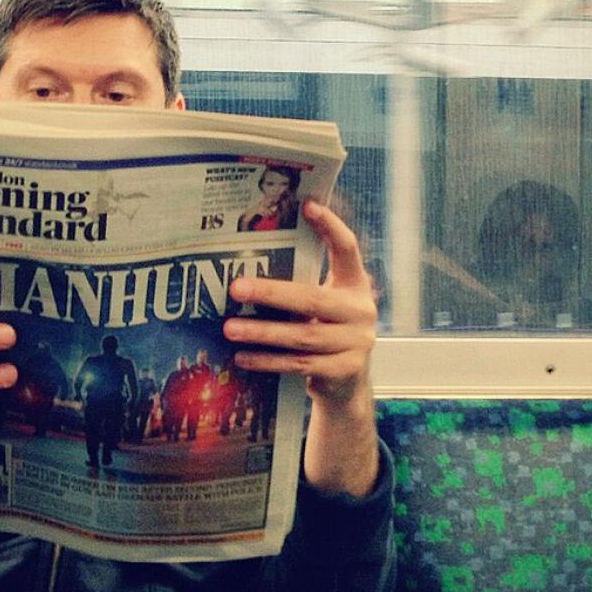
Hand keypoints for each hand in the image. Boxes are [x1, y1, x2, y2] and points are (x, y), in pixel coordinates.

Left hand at [224, 200, 377, 495]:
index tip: (307, 205)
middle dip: (271, 292)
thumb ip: (303, 286)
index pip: (347, 249)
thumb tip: (250, 264)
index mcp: (356, 286)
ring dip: (262, 332)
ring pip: (302, 335)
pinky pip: (298, 364)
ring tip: (230, 328)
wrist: (347, 386)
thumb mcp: (324, 306)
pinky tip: (242, 356)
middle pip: (313, 298)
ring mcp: (356, 343)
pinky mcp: (343, 371)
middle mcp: (361, 311)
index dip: (330, 227)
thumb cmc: (326, 333)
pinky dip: (268, 360)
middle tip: (235, 287)